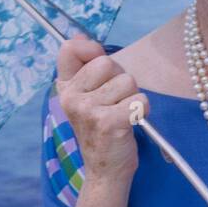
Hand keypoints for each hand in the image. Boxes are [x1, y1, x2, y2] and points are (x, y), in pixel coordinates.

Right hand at [55, 34, 148, 184]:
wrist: (106, 170)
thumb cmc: (102, 128)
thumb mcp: (88, 96)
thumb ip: (84, 65)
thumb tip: (79, 36)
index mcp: (65, 88)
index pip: (70, 49)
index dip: (90, 50)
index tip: (100, 68)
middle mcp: (71, 97)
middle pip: (108, 62)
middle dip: (120, 79)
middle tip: (115, 102)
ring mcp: (87, 110)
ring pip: (128, 81)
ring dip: (132, 96)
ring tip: (122, 114)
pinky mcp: (108, 123)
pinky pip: (139, 100)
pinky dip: (142, 110)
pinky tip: (131, 123)